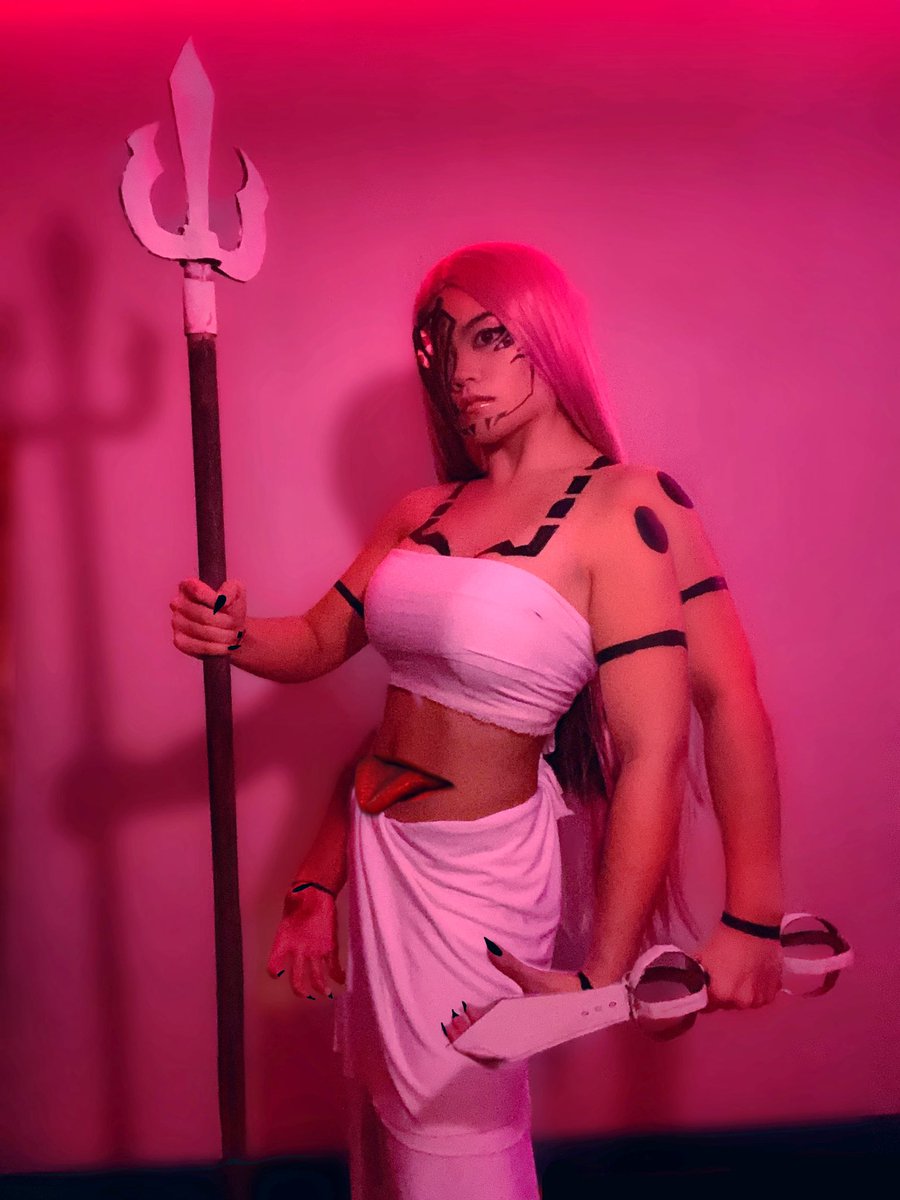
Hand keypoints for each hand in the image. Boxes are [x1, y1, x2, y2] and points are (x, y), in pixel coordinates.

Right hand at [171, 577, 247, 658]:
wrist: (228, 629)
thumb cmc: (230, 608)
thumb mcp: (236, 592)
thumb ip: (231, 589)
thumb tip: (223, 599)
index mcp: (188, 586)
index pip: (197, 590)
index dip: (215, 600)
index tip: (228, 606)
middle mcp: (178, 603)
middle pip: (203, 614)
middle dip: (225, 622)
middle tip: (236, 625)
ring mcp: (176, 623)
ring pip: (201, 631)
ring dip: (223, 635)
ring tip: (233, 636)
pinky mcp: (179, 641)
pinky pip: (198, 646)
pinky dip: (216, 648)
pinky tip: (225, 646)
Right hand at [267, 884, 345, 1000]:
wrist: (315, 894)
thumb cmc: (301, 896)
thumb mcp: (295, 895)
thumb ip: (294, 897)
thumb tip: (296, 893)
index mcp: (284, 940)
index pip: (274, 960)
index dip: (273, 968)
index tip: (277, 973)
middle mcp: (298, 951)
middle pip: (296, 975)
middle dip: (299, 988)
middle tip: (305, 995)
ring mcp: (314, 952)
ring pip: (315, 975)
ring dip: (320, 986)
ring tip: (327, 992)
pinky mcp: (330, 948)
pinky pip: (333, 966)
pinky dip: (338, 974)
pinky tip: (342, 979)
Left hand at [442, 938, 618, 1049]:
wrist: (591, 996)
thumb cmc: (564, 991)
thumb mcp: (535, 979)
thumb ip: (511, 966)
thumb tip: (489, 948)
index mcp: (526, 1037)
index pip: (493, 1053)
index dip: (471, 1045)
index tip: (455, 1031)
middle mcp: (525, 1042)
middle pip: (489, 1053)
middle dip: (468, 1040)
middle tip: (451, 1023)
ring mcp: (526, 1039)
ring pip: (494, 1046)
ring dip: (475, 1034)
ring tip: (460, 1016)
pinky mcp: (527, 1032)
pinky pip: (501, 1038)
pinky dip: (486, 1030)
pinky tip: (476, 1013)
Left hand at [695, 922, 782, 1011]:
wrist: (753, 926)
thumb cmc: (724, 939)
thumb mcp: (702, 957)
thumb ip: (698, 977)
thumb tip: (694, 984)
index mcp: (721, 994)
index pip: (707, 1006)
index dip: (705, 996)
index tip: (706, 986)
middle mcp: (741, 1002)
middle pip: (727, 1005)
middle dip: (724, 994)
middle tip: (725, 976)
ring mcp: (760, 999)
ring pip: (745, 1002)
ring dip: (742, 993)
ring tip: (742, 973)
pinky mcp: (774, 991)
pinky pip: (761, 996)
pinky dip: (758, 989)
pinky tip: (755, 973)